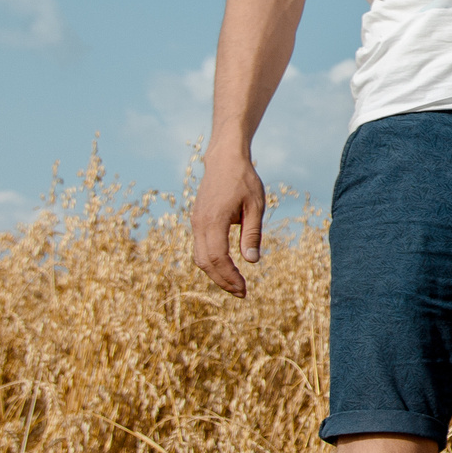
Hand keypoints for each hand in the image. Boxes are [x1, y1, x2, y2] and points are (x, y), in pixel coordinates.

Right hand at [192, 150, 266, 296]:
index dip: (229, 277)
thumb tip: (252, 261)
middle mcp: (200, 223)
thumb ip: (252, 233)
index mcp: (214, 220)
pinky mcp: (197, 221)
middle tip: (241, 292)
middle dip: (222, 281)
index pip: (218, 258)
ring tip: (235, 284)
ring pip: (199, 257)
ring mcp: (196, 222)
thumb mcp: (255, 206)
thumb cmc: (243, 180)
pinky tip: (226, 268)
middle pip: (205, 262)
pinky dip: (211, 262)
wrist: (224, 159)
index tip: (244, 289)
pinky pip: (200, 248)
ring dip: (216, 274)